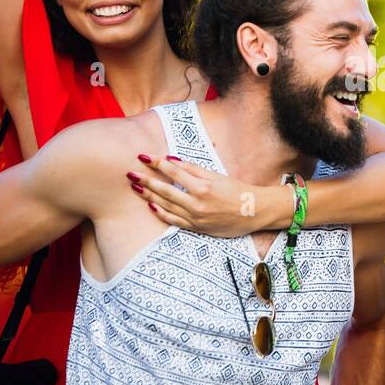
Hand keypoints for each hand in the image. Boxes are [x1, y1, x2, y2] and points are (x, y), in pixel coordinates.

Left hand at [127, 155, 289, 237]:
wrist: (254, 212)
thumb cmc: (238, 191)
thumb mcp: (217, 175)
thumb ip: (193, 169)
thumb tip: (171, 160)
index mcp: (203, 186)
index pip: (173, 172)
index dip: (157, 163)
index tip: (143, 156)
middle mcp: (197, 203)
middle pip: (165, 190)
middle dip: (146, 181)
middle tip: (130, 174)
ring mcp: (196, 217)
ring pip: (166, 205)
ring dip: (149, 196)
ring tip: (136, 187)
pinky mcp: (197, 227)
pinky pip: (174, 220)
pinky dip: (161, 213)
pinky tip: (151, 205)